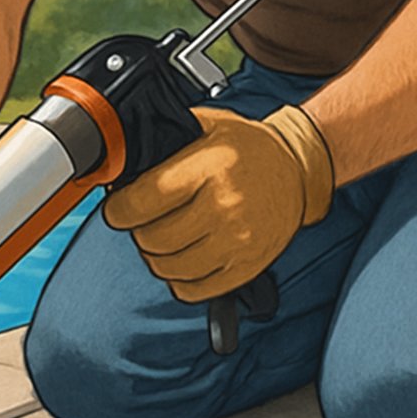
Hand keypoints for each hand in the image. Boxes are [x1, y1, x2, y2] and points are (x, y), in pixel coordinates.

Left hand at [102, 105, 333, 302]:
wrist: (298, 170)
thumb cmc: (249, 150)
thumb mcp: (206, 128)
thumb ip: (165, 144)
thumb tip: (120, 162)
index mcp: (211, 168)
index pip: (142, 201)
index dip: (119, 209)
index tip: (118, 209)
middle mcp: (225, 207)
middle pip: (152, 239)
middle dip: (139, 231)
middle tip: (144, 222)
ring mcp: (237, 242)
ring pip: (168, 268)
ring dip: (157, 257)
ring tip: (165, 239)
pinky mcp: (246, 268)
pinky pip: (193, 289)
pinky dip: (179, 278)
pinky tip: (185, 257)